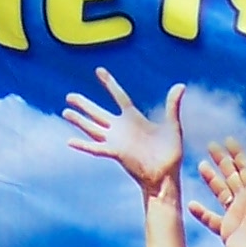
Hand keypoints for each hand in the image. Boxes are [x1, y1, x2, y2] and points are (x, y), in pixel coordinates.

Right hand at [64, 72, 184, 192]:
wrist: (166, 176)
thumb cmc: (170, 153)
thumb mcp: (173, 126)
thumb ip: (172, 106)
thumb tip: (181, 85)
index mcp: (133, 118)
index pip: (118, 96)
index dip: (109, 83)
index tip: (99, 71)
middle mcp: (121, 128)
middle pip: (98, 112)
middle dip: (84, 104)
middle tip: (69, 96)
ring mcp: (116, 140)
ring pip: (92, 127)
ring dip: (79, 120)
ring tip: (65, 112)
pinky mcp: (115, 153)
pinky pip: (96, 148)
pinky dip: (83, 145)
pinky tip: (70, 141)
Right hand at [191, 140, 245, 246]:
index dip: (238, 154)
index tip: (229, 140)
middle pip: (232, 176)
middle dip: (223, 161)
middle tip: (211, 145)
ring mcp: (235, 216)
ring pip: (221, 193)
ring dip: (212, 180)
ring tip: (201, 166)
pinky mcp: (226, 231)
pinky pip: (210, 218)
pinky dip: (201, 212)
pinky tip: (191, 205)